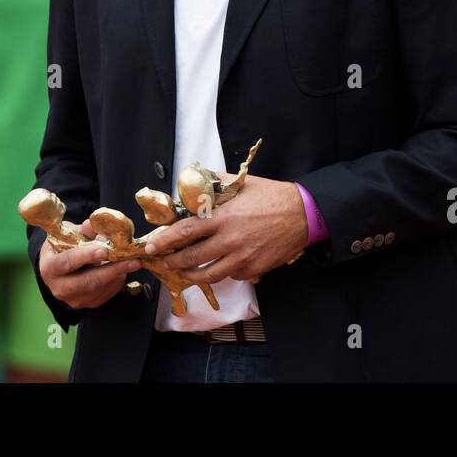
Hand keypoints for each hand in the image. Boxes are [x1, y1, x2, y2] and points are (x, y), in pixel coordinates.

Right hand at [39, 218, 141, 309]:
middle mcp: (59, 287)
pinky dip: (117, 281)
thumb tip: (93, 225)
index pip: (67, 262)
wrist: (59, 268)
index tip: (104, 251)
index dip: (85, 256)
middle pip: (88, 281)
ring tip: (133, 262)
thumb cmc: (63, 247)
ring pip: (100, 289)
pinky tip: (124, 270)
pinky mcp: (87, 304)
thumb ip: (82, 230)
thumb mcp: (68, 234)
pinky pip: (105, 294)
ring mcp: (73, 299)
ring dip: (118, 275)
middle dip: (112, 270)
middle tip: (132, 261)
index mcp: (50, 267)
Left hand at [143, 176, 306, 284]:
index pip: (186, 232)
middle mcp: (230, 241)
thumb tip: (193, 181)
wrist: (303, 214)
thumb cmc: (272, 196)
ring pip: (209, 275)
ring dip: (192, 275)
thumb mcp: (242, 184)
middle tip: (165, 262)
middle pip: (192, 258)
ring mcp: (242, 259)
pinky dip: (222, 272)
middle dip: (173, 262)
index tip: (153, 246)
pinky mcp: (253, 270)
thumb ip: (215, 184)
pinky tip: (219, 265)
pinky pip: (231, 275)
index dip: (165, 241)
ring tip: (184, 272)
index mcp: (224, 218)